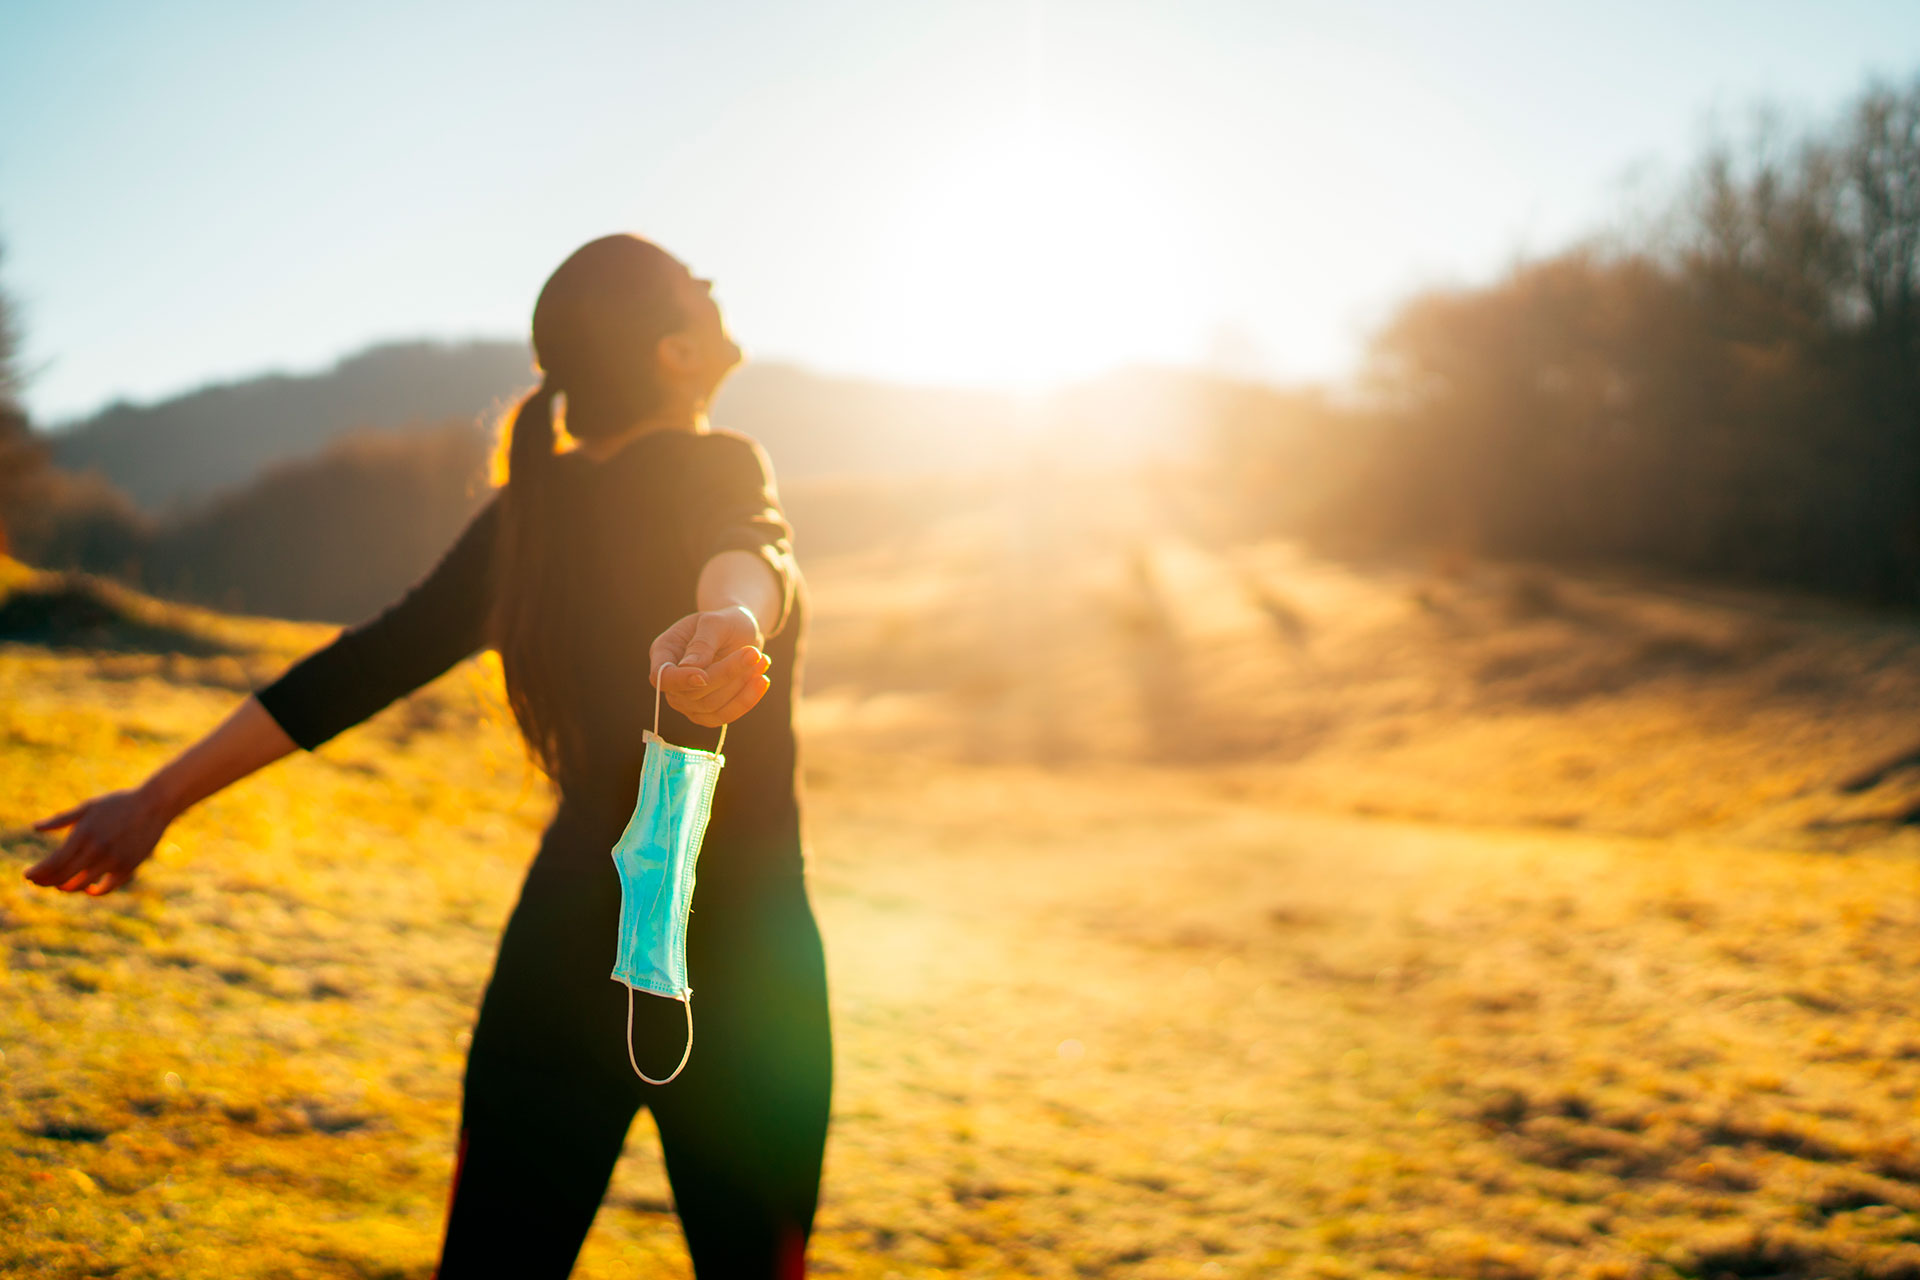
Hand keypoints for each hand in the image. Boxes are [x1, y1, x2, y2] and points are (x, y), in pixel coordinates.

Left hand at [24, 785, 173, 895]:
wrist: (155, 804)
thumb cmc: (119, 803)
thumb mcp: (88, 806)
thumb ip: (61, 819)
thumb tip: (35, 828)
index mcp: (83, 834)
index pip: (52, 863)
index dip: (37, 873)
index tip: (28, 876)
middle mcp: (96, 850)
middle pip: (63, 877)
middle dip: (47, 881)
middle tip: (39, 881)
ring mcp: (113, 861)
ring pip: (81, 885)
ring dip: (67, 887)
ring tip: (61, 884)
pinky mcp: (128, 867)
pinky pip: (106, 888)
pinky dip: (94, 892)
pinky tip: (88, 888)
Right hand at [648, 604, 773, 727]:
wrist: (741, 633)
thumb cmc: (726, 622)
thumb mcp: (716, 621)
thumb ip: (703, 642)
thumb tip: (690, 668)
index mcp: (664, 652)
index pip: (662, 677)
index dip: (680, 681)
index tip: (704, 676)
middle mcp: (672, 681)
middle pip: (692, 694)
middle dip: (726, 675)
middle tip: (754, 653)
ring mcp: (688, 700)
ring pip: (711, 707)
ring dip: (740, 686)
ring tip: (762, 660)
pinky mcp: (708, 712)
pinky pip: (725, 716)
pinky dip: (746, 700)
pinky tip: (761, 680)